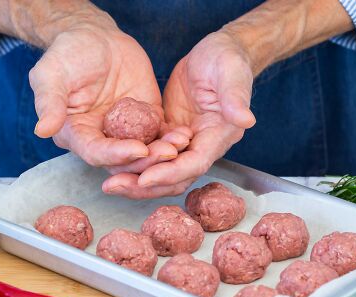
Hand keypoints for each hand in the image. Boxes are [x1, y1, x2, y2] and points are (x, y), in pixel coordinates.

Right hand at [30, 23, 186, 166]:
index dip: (116, 154)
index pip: (95, 153)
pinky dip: (171, 138)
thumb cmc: (69, 53)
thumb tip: (43, 130)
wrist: (96, 37)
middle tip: (168, 154)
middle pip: (123, 162)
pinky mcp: (145, 121)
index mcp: (75, 134)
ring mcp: (125, 133)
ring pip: (145, 153)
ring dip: (162, 153)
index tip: (138, 149)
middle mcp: (101, 139)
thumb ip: (49, 101)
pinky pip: (160, 135)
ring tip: (180, 145)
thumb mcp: (52, 73)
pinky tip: (185, 135)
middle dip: (146, 161)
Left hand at [102, 31, 255, 198]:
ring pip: (160, 170)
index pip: (194, 164)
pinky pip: (151, 154)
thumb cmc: (228, 59)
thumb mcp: (232, 73)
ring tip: (108, 183)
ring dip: (135, 178)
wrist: (218, 51)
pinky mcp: (169, 133)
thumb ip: (236, 97)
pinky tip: (110, 163)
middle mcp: (202, 146)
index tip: (144, 179)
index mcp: (218, 136)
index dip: (170, 173)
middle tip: (114, 186)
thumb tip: (246, 120)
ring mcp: (185, 142)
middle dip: (145, 185)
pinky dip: (133, 162)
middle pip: (174, 177)